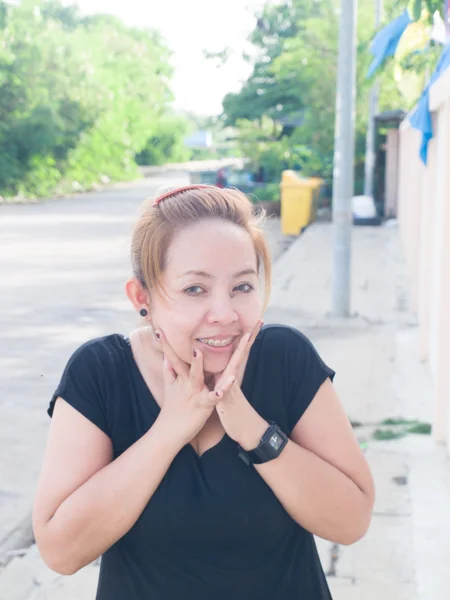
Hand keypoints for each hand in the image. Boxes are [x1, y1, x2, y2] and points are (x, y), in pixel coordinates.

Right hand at [154, 330, 234, 447]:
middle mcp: (186, 383)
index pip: (172, 357)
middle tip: (184, 330)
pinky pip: (214, 396)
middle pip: (186, 362)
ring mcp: (194, 394)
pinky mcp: (204, 405)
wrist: (169, 432)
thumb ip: (169, 371)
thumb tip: (166, 356)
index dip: (166, 344)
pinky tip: (230, 380)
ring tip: (197, 351)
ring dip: (198, 364)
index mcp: (180, 378)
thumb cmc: (171, 409)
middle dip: (186, 346)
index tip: (159, 329)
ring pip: (196, 376)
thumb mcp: (169, 388)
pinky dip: (222, 389)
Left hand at [214, 320, 267, 448]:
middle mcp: (233, 378)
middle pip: (242, 353)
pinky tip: (232, 375)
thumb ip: (224, 377)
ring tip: (247, 334)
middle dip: (250, 337)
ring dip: (242, 351)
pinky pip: (226, 390)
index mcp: (231, 374)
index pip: (238, 350)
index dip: (244, 335)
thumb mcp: (226, 389)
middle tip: (260, 320)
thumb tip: (220, 366)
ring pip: (235, 365)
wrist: (245, 431)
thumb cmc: (233, 411)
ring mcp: (231, 388)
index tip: (252, 320)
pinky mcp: (226, 401)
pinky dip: (228, 383)